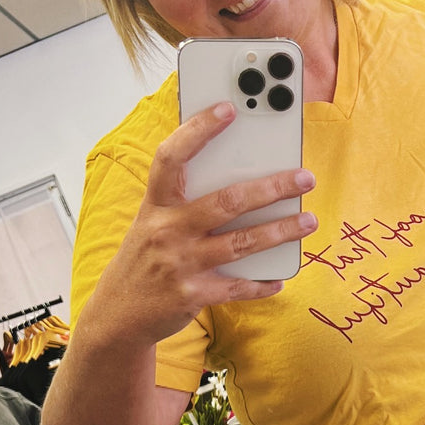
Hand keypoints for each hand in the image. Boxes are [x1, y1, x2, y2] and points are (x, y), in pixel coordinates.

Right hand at [90, 101, 316, 344]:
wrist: (117, 315)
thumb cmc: (145, 259)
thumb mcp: (152, 223)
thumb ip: (183, 201)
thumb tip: (237, 174)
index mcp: (156, 205)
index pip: (172, 158)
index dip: (198, 130)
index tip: (228, 109)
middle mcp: (166, 231)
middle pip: (227, 201)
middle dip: (272, 188)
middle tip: (303, 179)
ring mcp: (180, 264)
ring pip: (241, 243)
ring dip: (280, 231)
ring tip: (307, 222)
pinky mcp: (192, 295)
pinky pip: (238, 287)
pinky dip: (262, 283)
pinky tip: (280, 278)